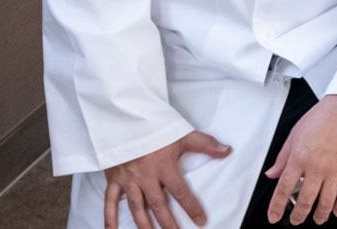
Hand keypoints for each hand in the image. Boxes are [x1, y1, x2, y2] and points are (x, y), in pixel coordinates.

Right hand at [105, 131, 230, 228]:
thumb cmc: (153, 126)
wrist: (124, 117)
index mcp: (163, 166)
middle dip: (167, 223)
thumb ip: (205, 144)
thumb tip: (227, 150)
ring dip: (144, 224)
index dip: (192, 208)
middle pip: (158, 205)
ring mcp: (128, 179)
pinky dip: (110, 218)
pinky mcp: (113, 179)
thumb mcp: (181, 134)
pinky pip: (110, 201)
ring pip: (136, 207)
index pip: (181, 192)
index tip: (200, 221)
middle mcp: (145, 176)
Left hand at [263, 100, 336, 223]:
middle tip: (297, 221)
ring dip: (320, 215)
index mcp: (299, 158)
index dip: (277, 207)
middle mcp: (316, 168)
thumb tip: (272, 174)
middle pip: (305, 200)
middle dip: (299, 215)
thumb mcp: (295, 134)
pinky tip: (336, 211)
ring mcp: (336, 171)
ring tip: (317, 219)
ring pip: (326, 202)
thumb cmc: (321, 117)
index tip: (274, 217)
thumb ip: (282, 157)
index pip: (284, 189)